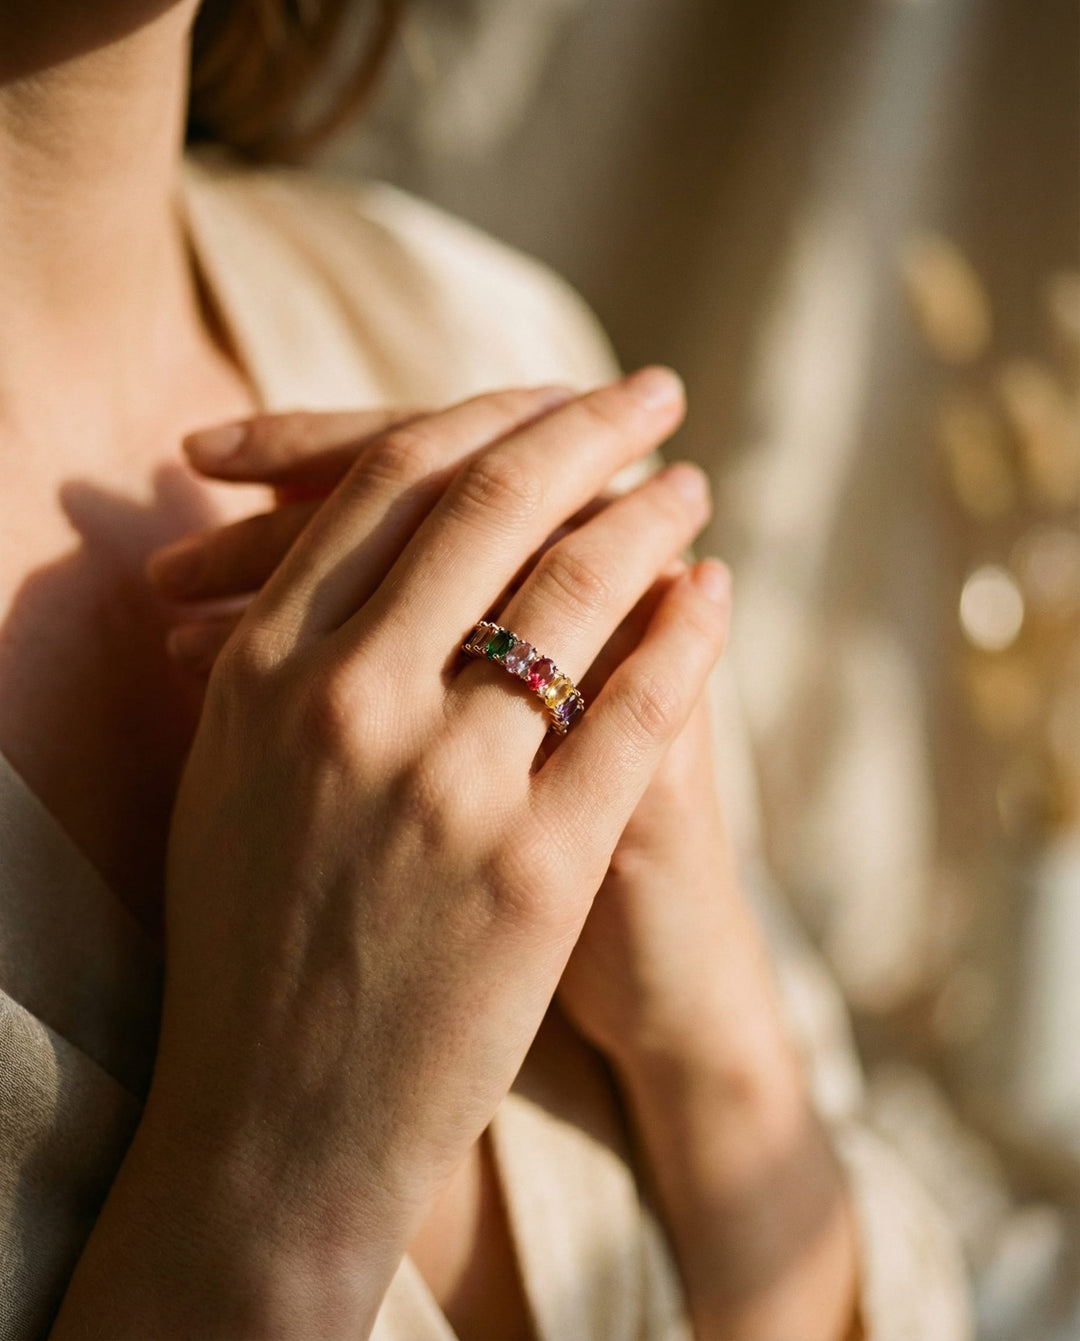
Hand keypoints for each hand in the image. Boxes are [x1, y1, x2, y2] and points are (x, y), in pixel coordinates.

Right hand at [58, 370, 728, 1339]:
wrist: (279, 1122)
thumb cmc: (252, 944)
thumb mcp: (230, 779)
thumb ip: (277, 656)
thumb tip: (341, 544)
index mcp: (261, 672)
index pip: (381, 484)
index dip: (481, 416)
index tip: (548, 392)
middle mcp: (346, 705)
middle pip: (485, 502)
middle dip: (583, 425)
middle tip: (646, 391)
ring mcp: (446, 786)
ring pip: (573, 589)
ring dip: (648, 512)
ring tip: (687, 479)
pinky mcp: (537, 867)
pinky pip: (638, 706)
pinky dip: (689, 630)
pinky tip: (715, 586)